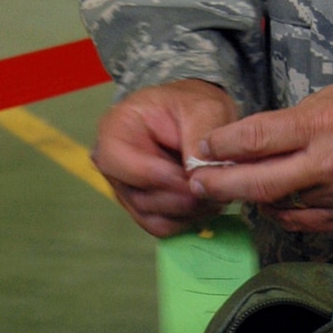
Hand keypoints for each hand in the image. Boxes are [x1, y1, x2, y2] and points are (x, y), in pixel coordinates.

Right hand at [93, 78, 237, 236]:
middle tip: (219, 184)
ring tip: (219, 189)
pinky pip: (163, 227)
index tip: (196, 175)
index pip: (125, 165)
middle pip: (143, 197)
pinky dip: (189, 219)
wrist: (193, 116)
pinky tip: (209, 201)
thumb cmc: (192, 106)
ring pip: (155, 217)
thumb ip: (199, 135)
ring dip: (191, 209)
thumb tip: (198, 173)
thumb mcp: (202, 107)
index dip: (163, 176)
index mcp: (114, 132)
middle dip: (184, 195)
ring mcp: (126, 191)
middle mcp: (113, 167)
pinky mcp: (144, 209)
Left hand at [185, 79, 332, 234]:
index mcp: (320, 125)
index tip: (202, 148)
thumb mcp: (325, 100)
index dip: (222, 145)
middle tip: (196, 184)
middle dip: (220, 184)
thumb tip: (243, 147)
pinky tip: (272, 201)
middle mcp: (327, 163)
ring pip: (277, 204)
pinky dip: (281, 211)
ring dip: (252, 197)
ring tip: (236, 187)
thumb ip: (286, 126)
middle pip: (258, 182)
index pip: (256, 138)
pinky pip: (300, 221)